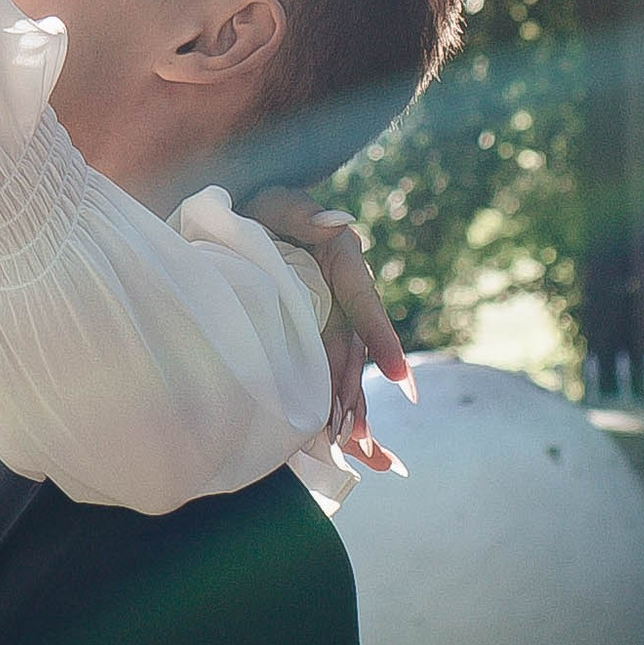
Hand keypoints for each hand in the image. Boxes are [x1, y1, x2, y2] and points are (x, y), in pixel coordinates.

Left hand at [244, 191, 413, 473]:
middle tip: (359, 431)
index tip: (400, 372)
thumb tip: (338, 223)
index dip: (382, 337)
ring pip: (344, 364)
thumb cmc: (263, 204)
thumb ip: (303, 214)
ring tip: (352, 443)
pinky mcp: (311, 330)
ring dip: (348, 403)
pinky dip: (331, 398)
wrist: (243, 212)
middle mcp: (343, 292)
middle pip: (356, 346)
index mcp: (342, 260)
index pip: (365, 301)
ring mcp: (329, 314)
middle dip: (357, 389)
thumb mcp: (279, 202)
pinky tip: (333, 432)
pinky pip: (326, 367)